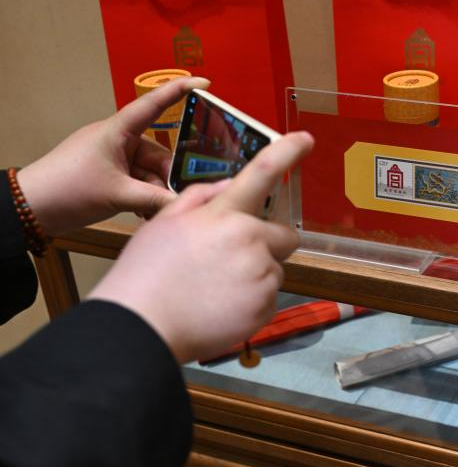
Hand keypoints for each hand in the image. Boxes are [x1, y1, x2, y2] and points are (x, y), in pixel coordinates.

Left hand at [17, 76, 210, 235]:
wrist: (30, 208)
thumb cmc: (66, 190)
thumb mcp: (118, 195)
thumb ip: (155, 199)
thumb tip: (185, 202)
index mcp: (117, 131)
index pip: (154, 104)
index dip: (180, 90)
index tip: (204, 83)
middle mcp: (117, 140)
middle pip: (158, 154)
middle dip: (168, 177)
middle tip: (177, 197)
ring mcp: (112, 157)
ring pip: (149, 172)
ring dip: (155, 192)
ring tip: (152, 211)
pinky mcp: (108, 174)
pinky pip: (137, 181)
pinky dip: (144, 195)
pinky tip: (144, 212)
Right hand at [88, 131, 314, 362]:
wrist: (142, 327)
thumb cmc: (146, 274)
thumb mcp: (164, 222)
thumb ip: (200, 197)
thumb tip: (228, 186)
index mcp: (223, 214)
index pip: (261, 172)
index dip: (288, 152)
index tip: (306, 140)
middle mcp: (249, 239)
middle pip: (284, 235)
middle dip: (267, 243)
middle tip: (231, 259)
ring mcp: (261, 273)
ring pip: (275, 268)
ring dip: (255, 275)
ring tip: (215, 288)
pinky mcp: (266, 304)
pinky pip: (270, 297)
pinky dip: (253, 301)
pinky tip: (221, 305)